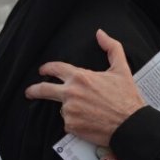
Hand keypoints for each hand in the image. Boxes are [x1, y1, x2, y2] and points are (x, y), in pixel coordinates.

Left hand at [25, 29, 146, 145]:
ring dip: (71, 109)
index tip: (43, 70)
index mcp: (80, 77)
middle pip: (43, 89)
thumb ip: (111, 48)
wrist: (130, 124)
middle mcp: (71, 93)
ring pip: (63, 108)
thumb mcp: (121, 69)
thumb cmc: (127, 97)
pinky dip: (76, 123)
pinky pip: (69, 123)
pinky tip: (89, 121)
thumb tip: (100, 34)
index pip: (56, 68)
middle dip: (34, 90)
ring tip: (88, 112)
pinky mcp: (71, 126)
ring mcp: (69, 111)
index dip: (47, 68)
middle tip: (30, 92)